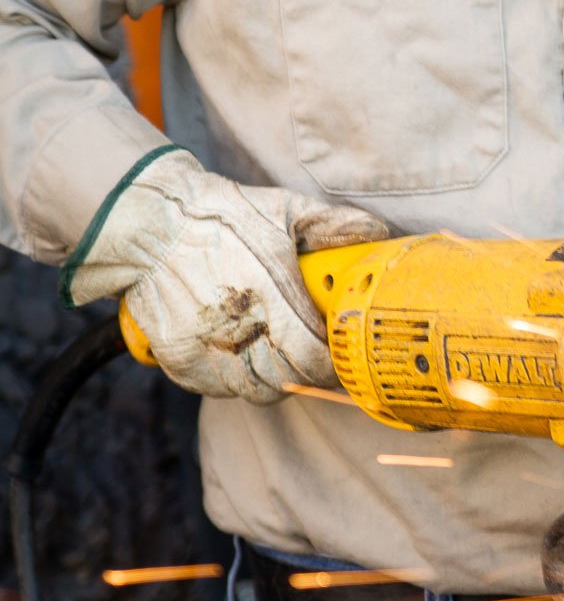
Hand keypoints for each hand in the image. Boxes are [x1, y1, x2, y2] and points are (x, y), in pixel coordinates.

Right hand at [63, 149, 386, 400]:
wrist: (149, 220)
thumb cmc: (220, 213)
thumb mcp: (282, 209)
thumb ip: (333, 226)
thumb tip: (377, 231)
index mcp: (273, 296)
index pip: (317, 358)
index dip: (334, 363)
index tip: (341, 353)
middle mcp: (241, 329)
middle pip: (290, 382)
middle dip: (307, 373)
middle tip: (313, 356)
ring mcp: (207, 349)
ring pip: (256, 391)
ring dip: (273, 379)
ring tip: (277, 354)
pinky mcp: (180, 358)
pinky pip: (218, 389)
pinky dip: (234, 380)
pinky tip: (241, 356)